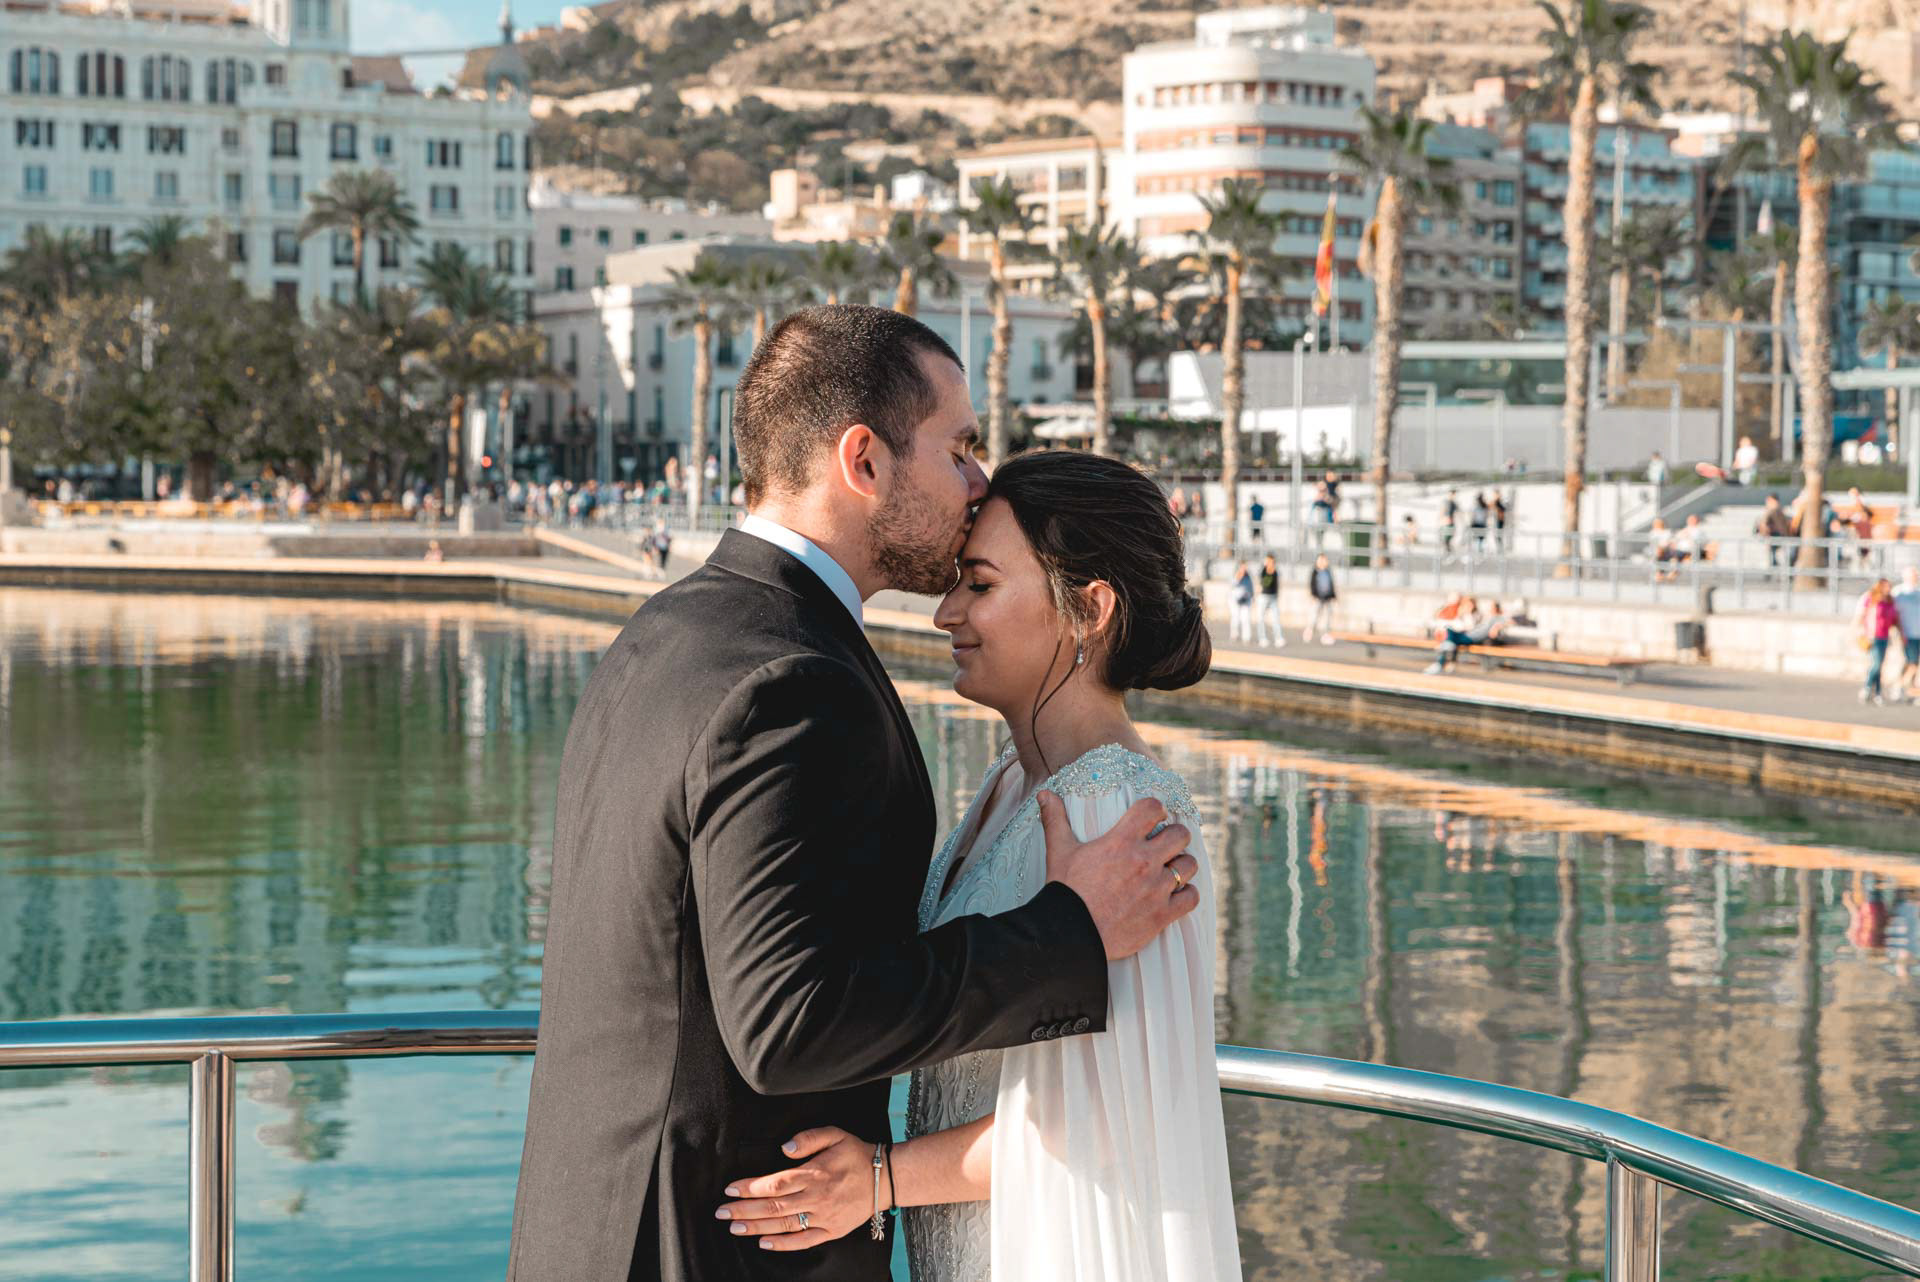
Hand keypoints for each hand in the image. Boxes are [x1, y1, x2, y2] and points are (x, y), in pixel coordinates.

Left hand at [714, 1127, 878, 1251]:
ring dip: (756, 1227)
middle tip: (721, 1212)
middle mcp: (817, 1197)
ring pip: (784, 1225)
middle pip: (773, 1206)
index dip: (750, 1187)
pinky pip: (804, 1241)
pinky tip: (764, 1242)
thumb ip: (809, 1138)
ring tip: (734, 1227)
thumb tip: (785, 1148)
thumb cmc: (857, 1153)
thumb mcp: (836, 1134)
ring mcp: (824, 1217)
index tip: (730, 1189)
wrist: (886, 1178)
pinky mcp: (832, 1231)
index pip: (775, 1183)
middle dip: (744, 1210)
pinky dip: (783, 1244)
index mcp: (815, 1173)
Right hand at [1041, 791, 1197, 960]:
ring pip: (1189, 865)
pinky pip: (1191, 897)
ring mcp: (1156, 889)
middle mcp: (1143, 862)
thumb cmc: (1065, 891)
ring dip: (1182, 865)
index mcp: (1121, 842)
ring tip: (1170, 869)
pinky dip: (1186, 894)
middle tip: (1164, 844)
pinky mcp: (1162, 914)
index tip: (1153, 817)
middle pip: (1180, 835)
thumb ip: (1055, 819)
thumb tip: (1044, 794)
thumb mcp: (1059, 851)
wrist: (1070, 934)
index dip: (1156, 809)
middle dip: (1174, 836)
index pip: (1153, 808)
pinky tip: (1175, 894)